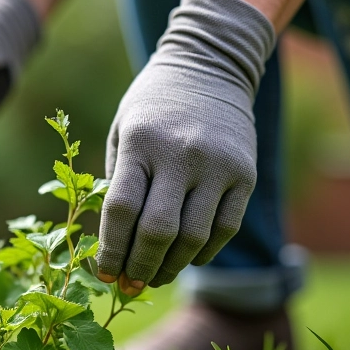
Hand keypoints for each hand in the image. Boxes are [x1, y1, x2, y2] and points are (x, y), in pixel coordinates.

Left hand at [95, 0, 275, 295]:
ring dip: (171, 268)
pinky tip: (185, 258)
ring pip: (194, 238)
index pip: (121, 210)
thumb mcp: (122, 129)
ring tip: (154, 278)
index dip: (111, 251)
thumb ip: (118, 180)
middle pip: (158, 232)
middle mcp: (181, 154)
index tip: (104, 274)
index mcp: (140, 142)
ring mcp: (218, 165)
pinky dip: (203, 253)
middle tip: (129, 285)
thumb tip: (117, 244)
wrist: (210, 64)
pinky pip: (225, 229)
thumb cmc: (153, 104)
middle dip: (140, 268)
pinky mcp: (245, 174)